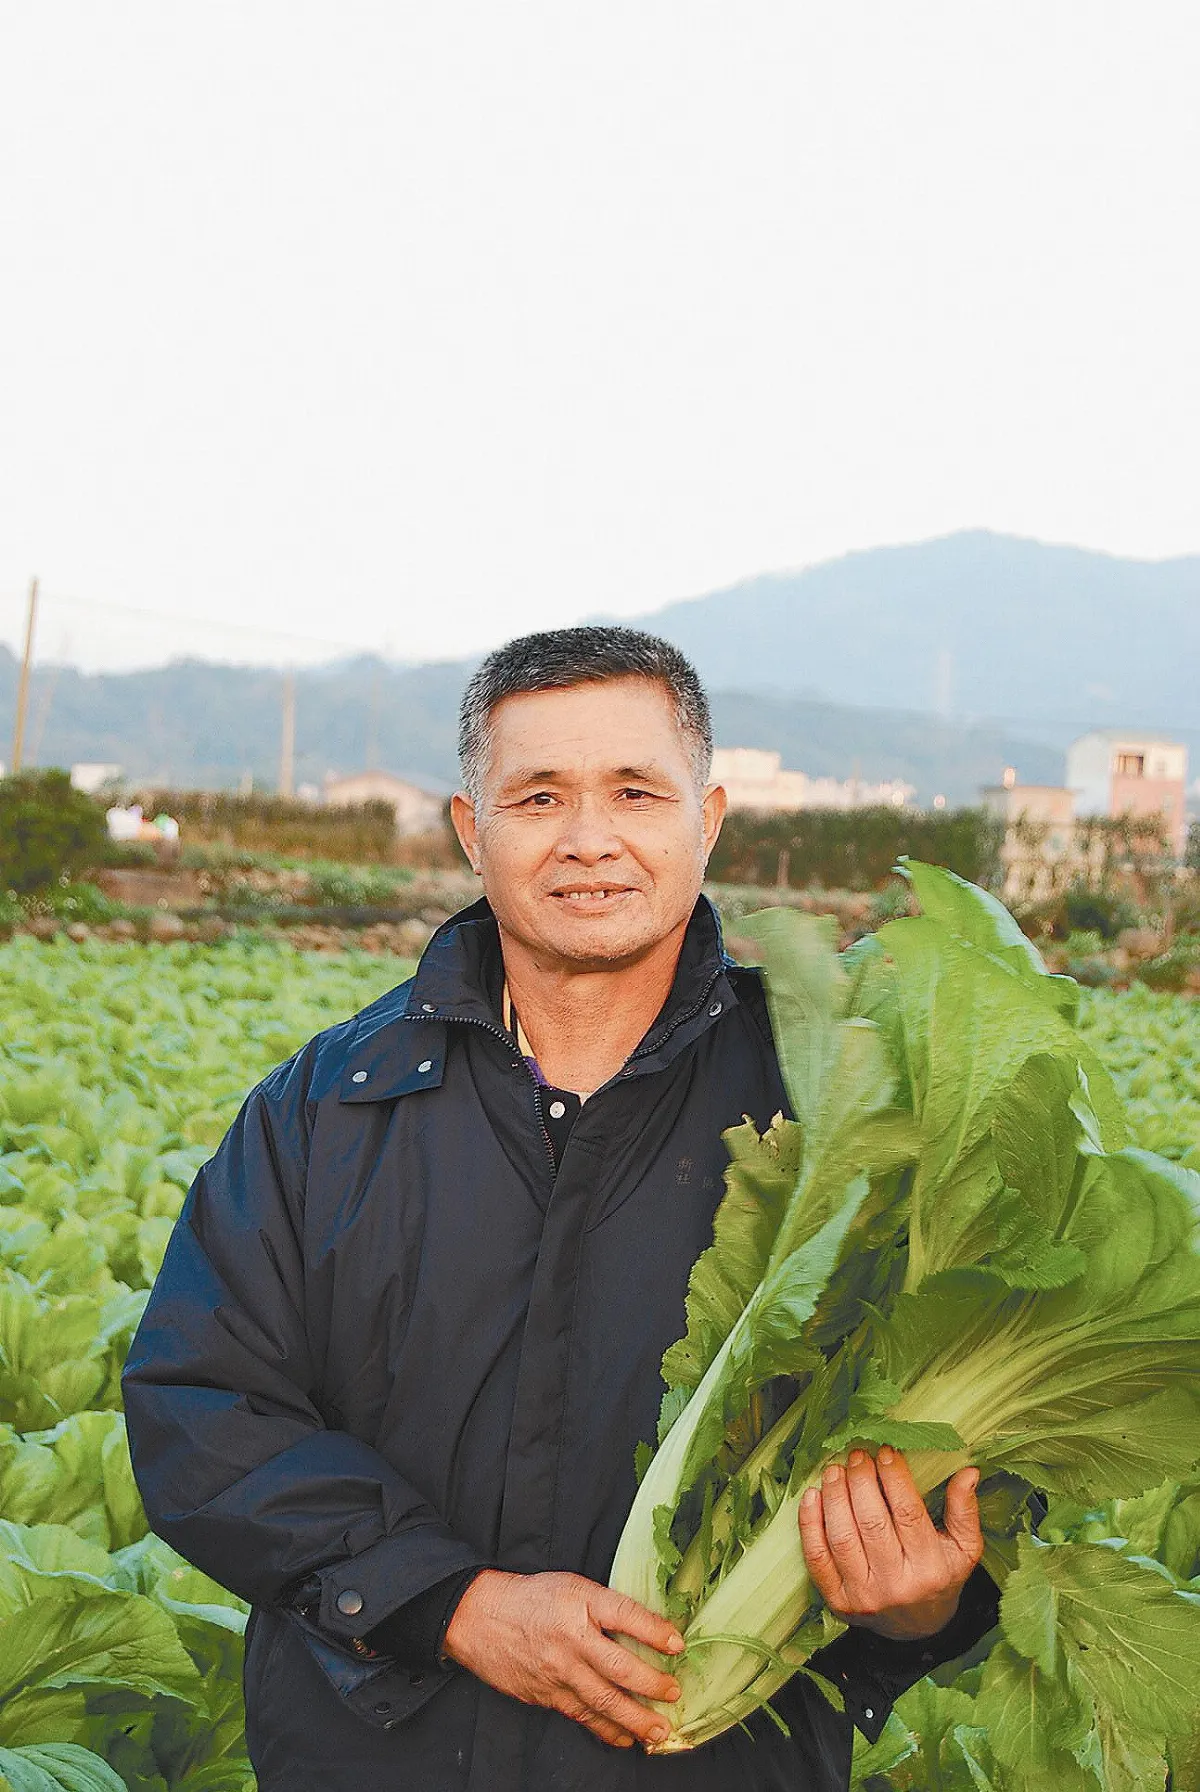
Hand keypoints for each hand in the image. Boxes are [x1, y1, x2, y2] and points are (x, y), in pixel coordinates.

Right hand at [442, 1569, 682, 1749]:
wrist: (480, 1618)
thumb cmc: (531, 1598)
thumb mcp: (571, 1586)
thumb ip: (604, 1605)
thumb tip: (645, 1628)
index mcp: (580, 1602)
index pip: (626, 1615)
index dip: (655, 1631)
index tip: (678, 1644)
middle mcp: (572, 1638)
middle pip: (620, 1668)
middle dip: (652, 1685)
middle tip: (673, 1694)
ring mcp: (558, 1671)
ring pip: (604, 1701)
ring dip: (636, 1719)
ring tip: (659, 1731)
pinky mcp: (546, 1695)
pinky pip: (582, 1715)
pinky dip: (605, 1729)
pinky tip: (624, 1738)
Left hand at [798, 1447, 982, 1640]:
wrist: (917, 1630)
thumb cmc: (940, 1578)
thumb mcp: (964, 1550)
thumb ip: (965, 1511)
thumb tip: (968, 1472)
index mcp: (931, 1570)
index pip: (908, 1514)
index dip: (895, 1479)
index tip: (886, 1452)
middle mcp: (896, 1585)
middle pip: (872, 1523)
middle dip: (861, 1482)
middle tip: (857, 1456)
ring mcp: (863, 1596)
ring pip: (842, 1537)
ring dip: (834, 1497)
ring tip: (835, 1469)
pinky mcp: (838, 1601)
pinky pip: (817, 1558)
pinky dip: (809, 1525)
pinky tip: (812, 1495)